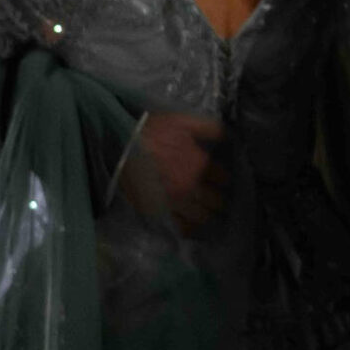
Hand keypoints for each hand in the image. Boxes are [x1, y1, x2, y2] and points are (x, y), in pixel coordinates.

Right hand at [130, 112, 227, 234]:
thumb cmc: (151, 132)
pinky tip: (191, 226)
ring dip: (208, 216)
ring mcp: (175, 202)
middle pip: (216, 201)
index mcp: (199, 164)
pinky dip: (188, 228)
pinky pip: (180, 226)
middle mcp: (191, 186)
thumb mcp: (183, 122)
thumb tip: (229, 136)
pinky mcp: (158, 212)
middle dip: (220, 201)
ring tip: (210, 215)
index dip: (225, 180)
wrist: (119, 147)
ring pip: (201, 216)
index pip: (223, 178)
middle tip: (222, 202)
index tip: (225, 182)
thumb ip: (210, 129)